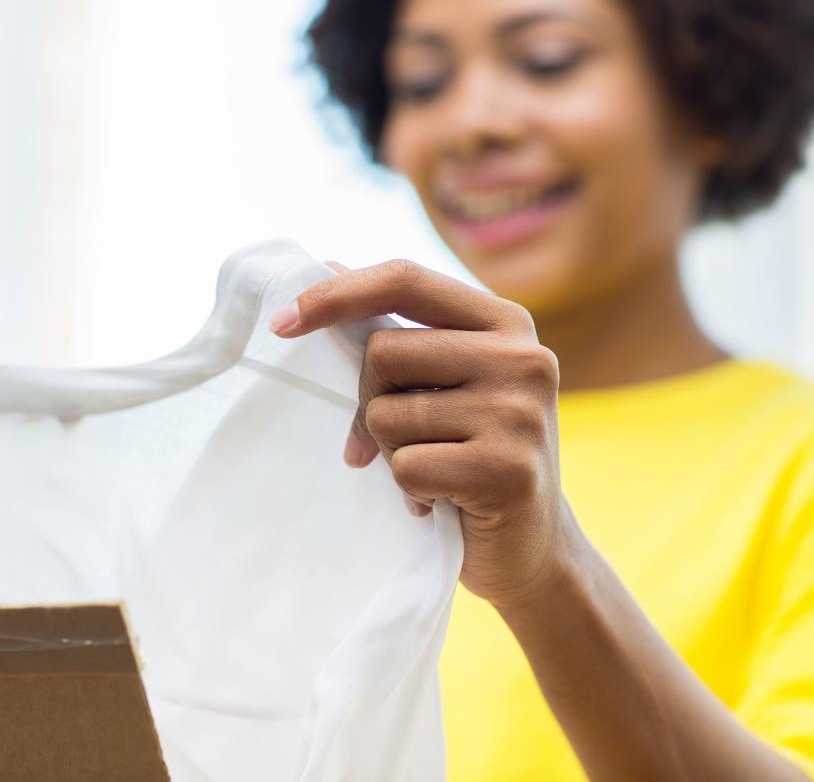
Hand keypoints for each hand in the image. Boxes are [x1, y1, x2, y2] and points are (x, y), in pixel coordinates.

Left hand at [271, 259, 580, 607]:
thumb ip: (401, 329)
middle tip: (398, 439)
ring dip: (392, 452)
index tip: (279, 322)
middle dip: (368, 401)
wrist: (534, 549)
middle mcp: (523, 358)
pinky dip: (408, 491)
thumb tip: (324, 264)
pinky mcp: (506, 471)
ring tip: (436, 470)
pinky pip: (404, 467)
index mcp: (506, 322)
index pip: (404, 279)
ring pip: (387, 414)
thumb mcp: (448, 381)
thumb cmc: (472, 455)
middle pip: (383, 351)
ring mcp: (519, 414)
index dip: (334, 294)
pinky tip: (443, 501)